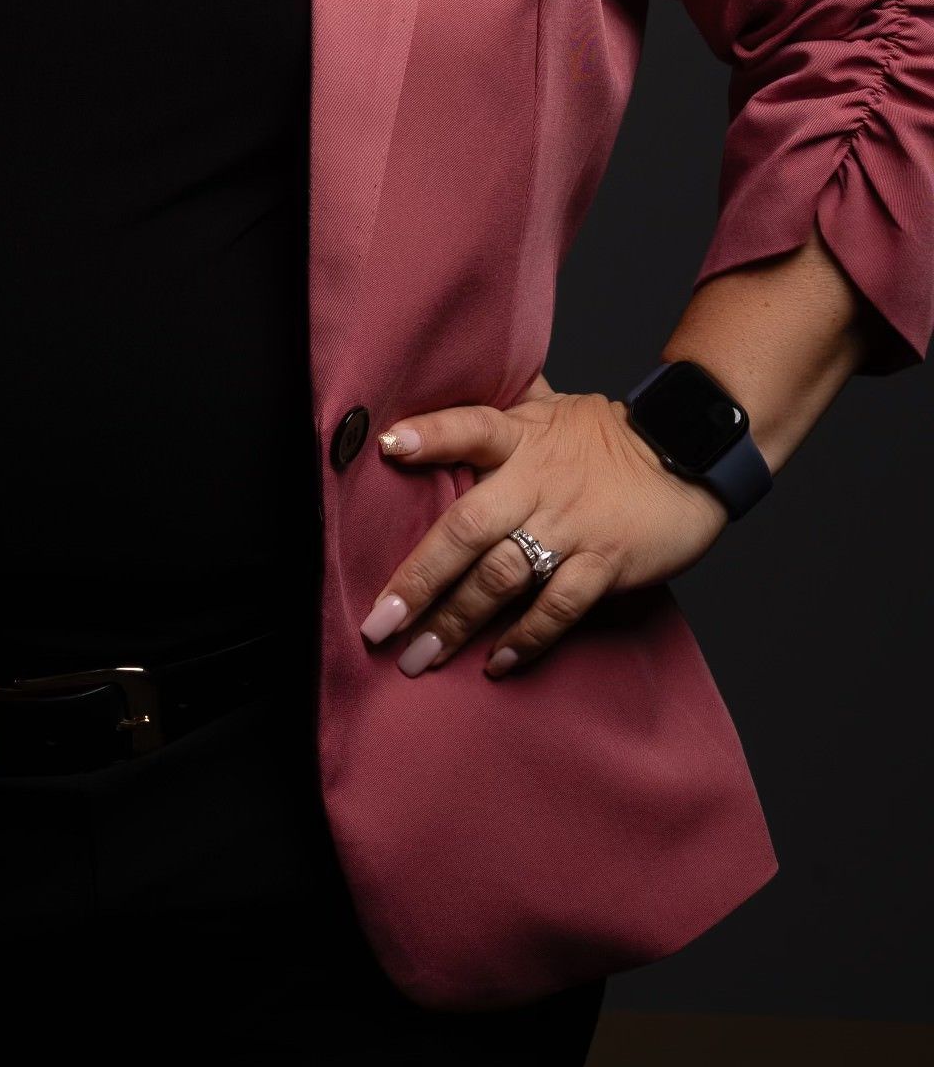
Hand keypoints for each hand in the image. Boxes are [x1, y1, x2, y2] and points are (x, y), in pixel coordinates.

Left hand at [356, 376, 730, 678]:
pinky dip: (525, 638)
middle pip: (467, 527)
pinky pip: (558, 607)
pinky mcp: (605, 563)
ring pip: (503, 577)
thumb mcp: (550, 409)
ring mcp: (571, 525)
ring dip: (457, 621)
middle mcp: (537, 481)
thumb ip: (500, 412)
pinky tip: (495, 663)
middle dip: (419, 579)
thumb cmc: (606, 436)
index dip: (429, 435)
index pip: (470, 428)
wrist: (688, 455)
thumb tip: (442, 402)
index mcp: (522, 437)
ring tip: (419, 656)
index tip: (387, 446)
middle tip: (378, 623)